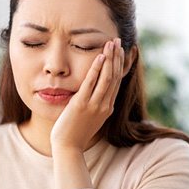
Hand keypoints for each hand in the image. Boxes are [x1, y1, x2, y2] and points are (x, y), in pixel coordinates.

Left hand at [50, 37, 124, 153]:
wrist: (68, 147)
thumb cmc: (75, 132)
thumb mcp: (90, 117)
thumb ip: (94, 104)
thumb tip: (94, 92)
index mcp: (107, 107)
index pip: (117, 81)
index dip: (119, 64)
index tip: (120, 51)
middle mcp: (104, 105)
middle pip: (115, 76)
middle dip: (117, 57)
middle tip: (118, 41)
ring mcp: (94, 105)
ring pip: (107, 78)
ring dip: (110, 59)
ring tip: (111, 43)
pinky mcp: (81, 105)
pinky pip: (91, 83)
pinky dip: (96, 69)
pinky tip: (99, 57)